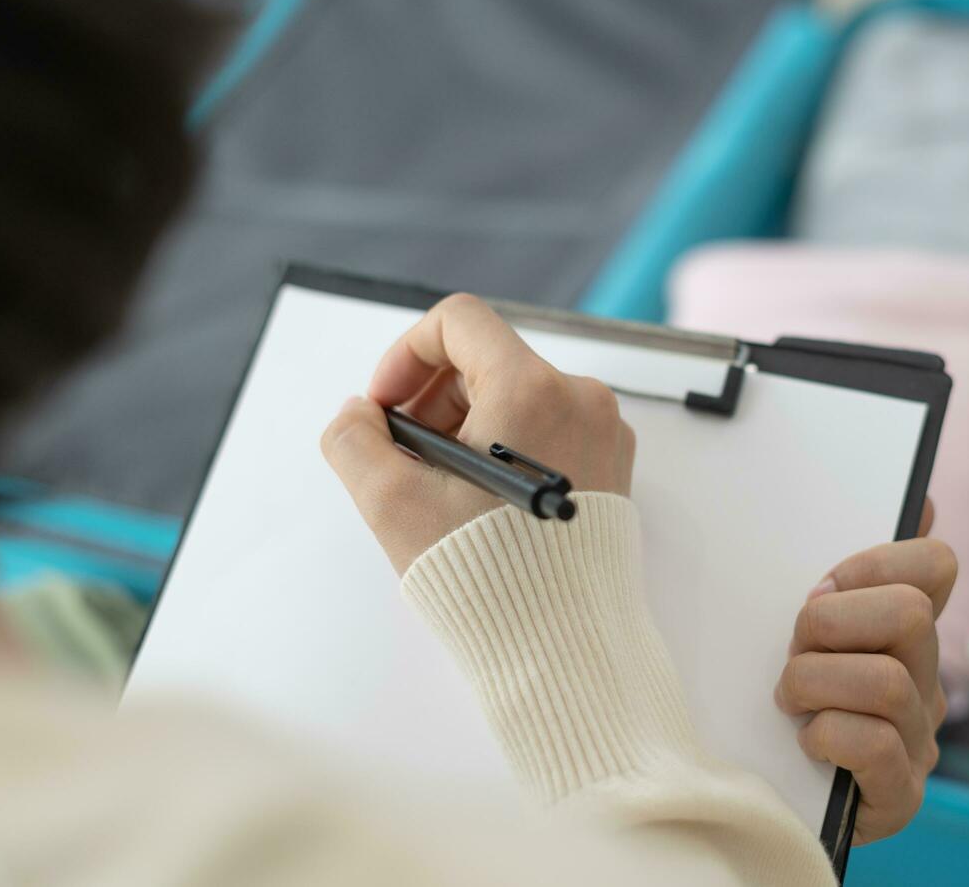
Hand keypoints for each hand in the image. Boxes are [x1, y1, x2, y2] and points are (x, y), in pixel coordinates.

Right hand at [321, 293, 634, 572]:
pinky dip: (508, 447)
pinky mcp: (614, 465)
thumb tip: (360, 413)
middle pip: (489, 361)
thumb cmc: (487, 576)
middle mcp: (581, 397)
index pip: (459, 322)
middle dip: (433, 399)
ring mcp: (605, 431)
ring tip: (443, 489)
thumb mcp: (391, 504)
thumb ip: (355, 440)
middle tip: (406, 458)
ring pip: (520, 396)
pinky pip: (551, 429)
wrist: (564, 646)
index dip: (407, 353)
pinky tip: (484, 502)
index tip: (388, 406)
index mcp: (533, 388)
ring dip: (468, 425)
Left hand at [774, 500, 956, 843]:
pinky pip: (876, 747)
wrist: (756, 796)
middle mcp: (925, 679)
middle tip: (793, 647)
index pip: (935, 564)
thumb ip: (840, 568)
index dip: (875, 562)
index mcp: (904, 630)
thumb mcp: (796, 625)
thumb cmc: (772, 698)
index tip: (821, 585)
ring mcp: (918, 739)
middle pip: (909, 614)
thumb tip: (920, 497)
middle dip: (831, 623)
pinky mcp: (900, 795)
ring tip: (790, 700)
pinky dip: (827, 736)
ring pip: (887, 681)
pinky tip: (806, 744)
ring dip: (816, 684)